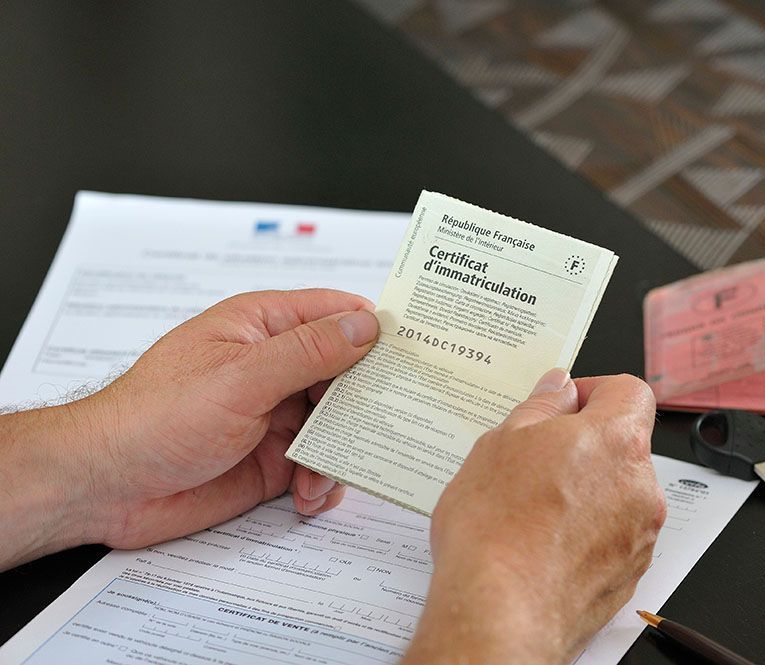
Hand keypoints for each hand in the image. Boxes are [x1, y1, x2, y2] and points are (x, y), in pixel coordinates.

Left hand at [0, 288, 379, 567]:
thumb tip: (366, 325)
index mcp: (264, 327)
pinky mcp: (273, 461)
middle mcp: (275, 368)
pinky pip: (320, 467)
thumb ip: (308, 352)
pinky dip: (322, 484)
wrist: (107, 487)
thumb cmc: (155, 417)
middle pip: (348, 374)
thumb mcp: (241, 377)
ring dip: (343, 452)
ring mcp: (276, 415)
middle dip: (369, 402)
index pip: (336, 314)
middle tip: (393, 425)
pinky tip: (306, 497)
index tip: (417, 352)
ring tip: (323, 475)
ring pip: (339, 426)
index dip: (377, 329)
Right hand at [404, 370, 664, 664]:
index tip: (564, 404)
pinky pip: (611, 537)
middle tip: (532, 458)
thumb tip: (559, 389)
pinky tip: (541, 542)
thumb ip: (541, 407)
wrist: (500, 613)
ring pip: (617, 494)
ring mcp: (639, 536)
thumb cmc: (497, 530)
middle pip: (623, 446)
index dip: (595, 391)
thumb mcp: (501, 442)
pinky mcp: (628, 577)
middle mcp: (641, 486)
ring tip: (529, 507)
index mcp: (616, 440)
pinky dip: (585, 533)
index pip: (630, 392)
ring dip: (584, 491)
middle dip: (583, 445)